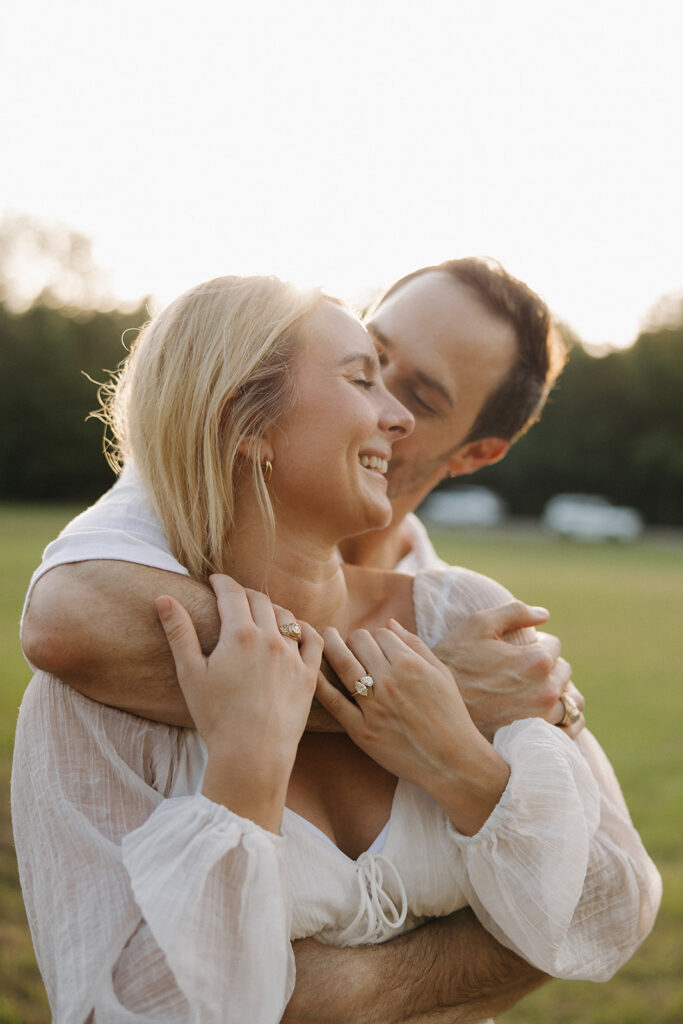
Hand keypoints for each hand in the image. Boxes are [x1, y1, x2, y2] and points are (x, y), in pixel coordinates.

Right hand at [155, 574, 321, 830]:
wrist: (252, 755)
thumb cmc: (216, 717)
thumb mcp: (190, 673)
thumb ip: (179, 632)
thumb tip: (164, 598)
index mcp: (240, 634)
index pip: (232, 593)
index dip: (221, 582)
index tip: (214, 580)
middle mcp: (271, 638)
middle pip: (260, 600)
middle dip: (245, 593)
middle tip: (234, 596)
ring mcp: (293, 656)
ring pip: (287, 616)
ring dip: (273, 609)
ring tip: (261, 613)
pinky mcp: (309, 676)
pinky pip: (313, 640)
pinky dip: (304, 629)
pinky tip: (296, 630)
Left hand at [315, 619, 508, 834]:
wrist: (452, 760)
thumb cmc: (450, 714)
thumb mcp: (441, 674)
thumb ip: (415, 646)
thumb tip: (389, 623)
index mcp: (410, 665)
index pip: (381, 634)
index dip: (377, 635)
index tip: (375, 642)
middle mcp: (389, 681)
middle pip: (359, 643)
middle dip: (355, 639)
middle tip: (352, 643)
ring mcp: (373, 706)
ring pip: (343, 663)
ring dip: (331, 645)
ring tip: (325, 637)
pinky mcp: (361, 730)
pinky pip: (334, 702)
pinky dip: (321, 684)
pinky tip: (314, 670)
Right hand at [432, 602, 584, 739]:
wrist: (433, 710)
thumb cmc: (454, 664)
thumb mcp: (477, 625)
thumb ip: (514, 612)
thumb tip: (544, 614)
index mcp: (537, 660)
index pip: (554, 645)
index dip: (535, 644)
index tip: (516, 652)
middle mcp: (546, 691)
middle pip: (564, 671)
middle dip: (547, 668)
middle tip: (520, 673)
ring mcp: (545, 719)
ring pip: (572, 701)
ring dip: (559, 693)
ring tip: (534, 694)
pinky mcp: (540, 741)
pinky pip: (571, 729)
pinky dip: (564, 719)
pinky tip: (542, 714)